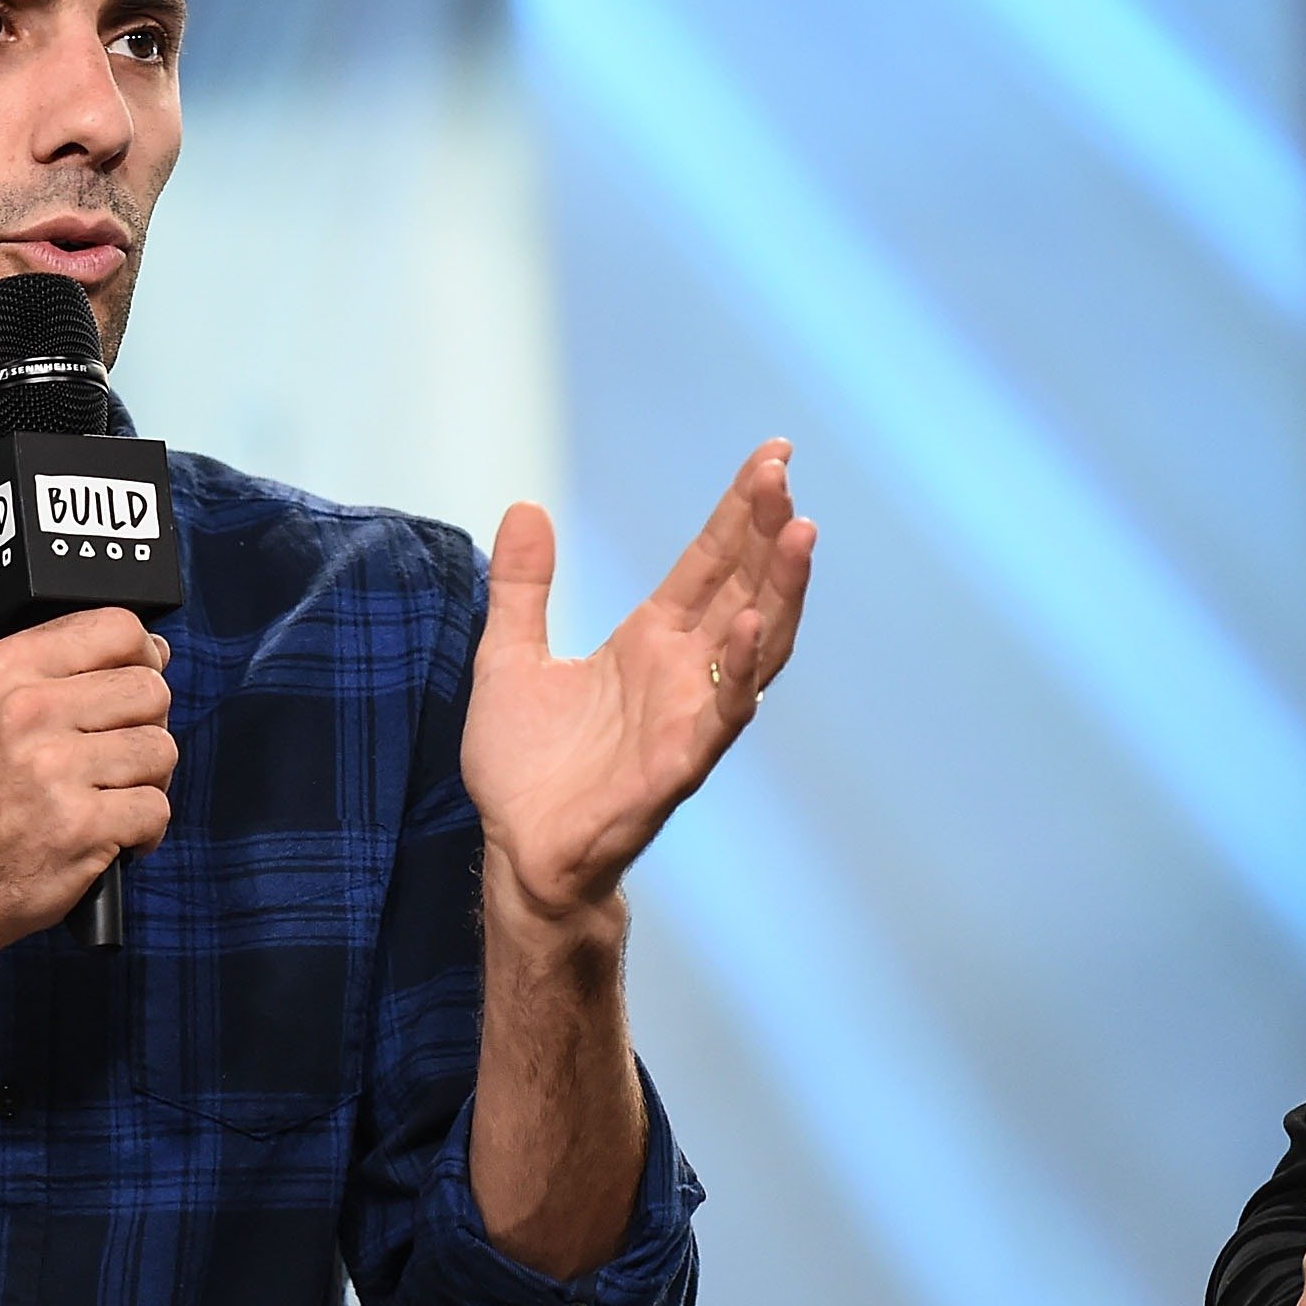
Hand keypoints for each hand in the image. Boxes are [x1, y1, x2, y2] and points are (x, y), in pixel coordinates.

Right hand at [0, 607, 173, 955]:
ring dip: (148, 782)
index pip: (117, 627)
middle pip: (151, 690)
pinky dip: (145, 831)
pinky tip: (112, 835)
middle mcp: (28, 709)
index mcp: (8, 667)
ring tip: (108, 798)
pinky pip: (156, 809)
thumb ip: (65, 672)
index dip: (142, 659)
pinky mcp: (80, 824)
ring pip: (162, 750)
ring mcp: (55, 768)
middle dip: (147, 728)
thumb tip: (156, 651)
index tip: (132, 687)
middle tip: (113, 759)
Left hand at [461, 441, 814, 922]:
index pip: (709, 562)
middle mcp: (682, 673)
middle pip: (741, 588)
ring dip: (779, 591)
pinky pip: (720, 717)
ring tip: (798, 532)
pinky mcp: (675, 767)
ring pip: (754, 646)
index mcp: (650, 642)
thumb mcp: (507, 656)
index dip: (740, 511)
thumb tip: (524, 507)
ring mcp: (687, 718)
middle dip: (765, 531)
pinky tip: (754, 626)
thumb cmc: (524, 766)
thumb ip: (522, 586)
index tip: (774, 455)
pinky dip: (741, 672)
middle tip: (783, 470)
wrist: (516, 851)